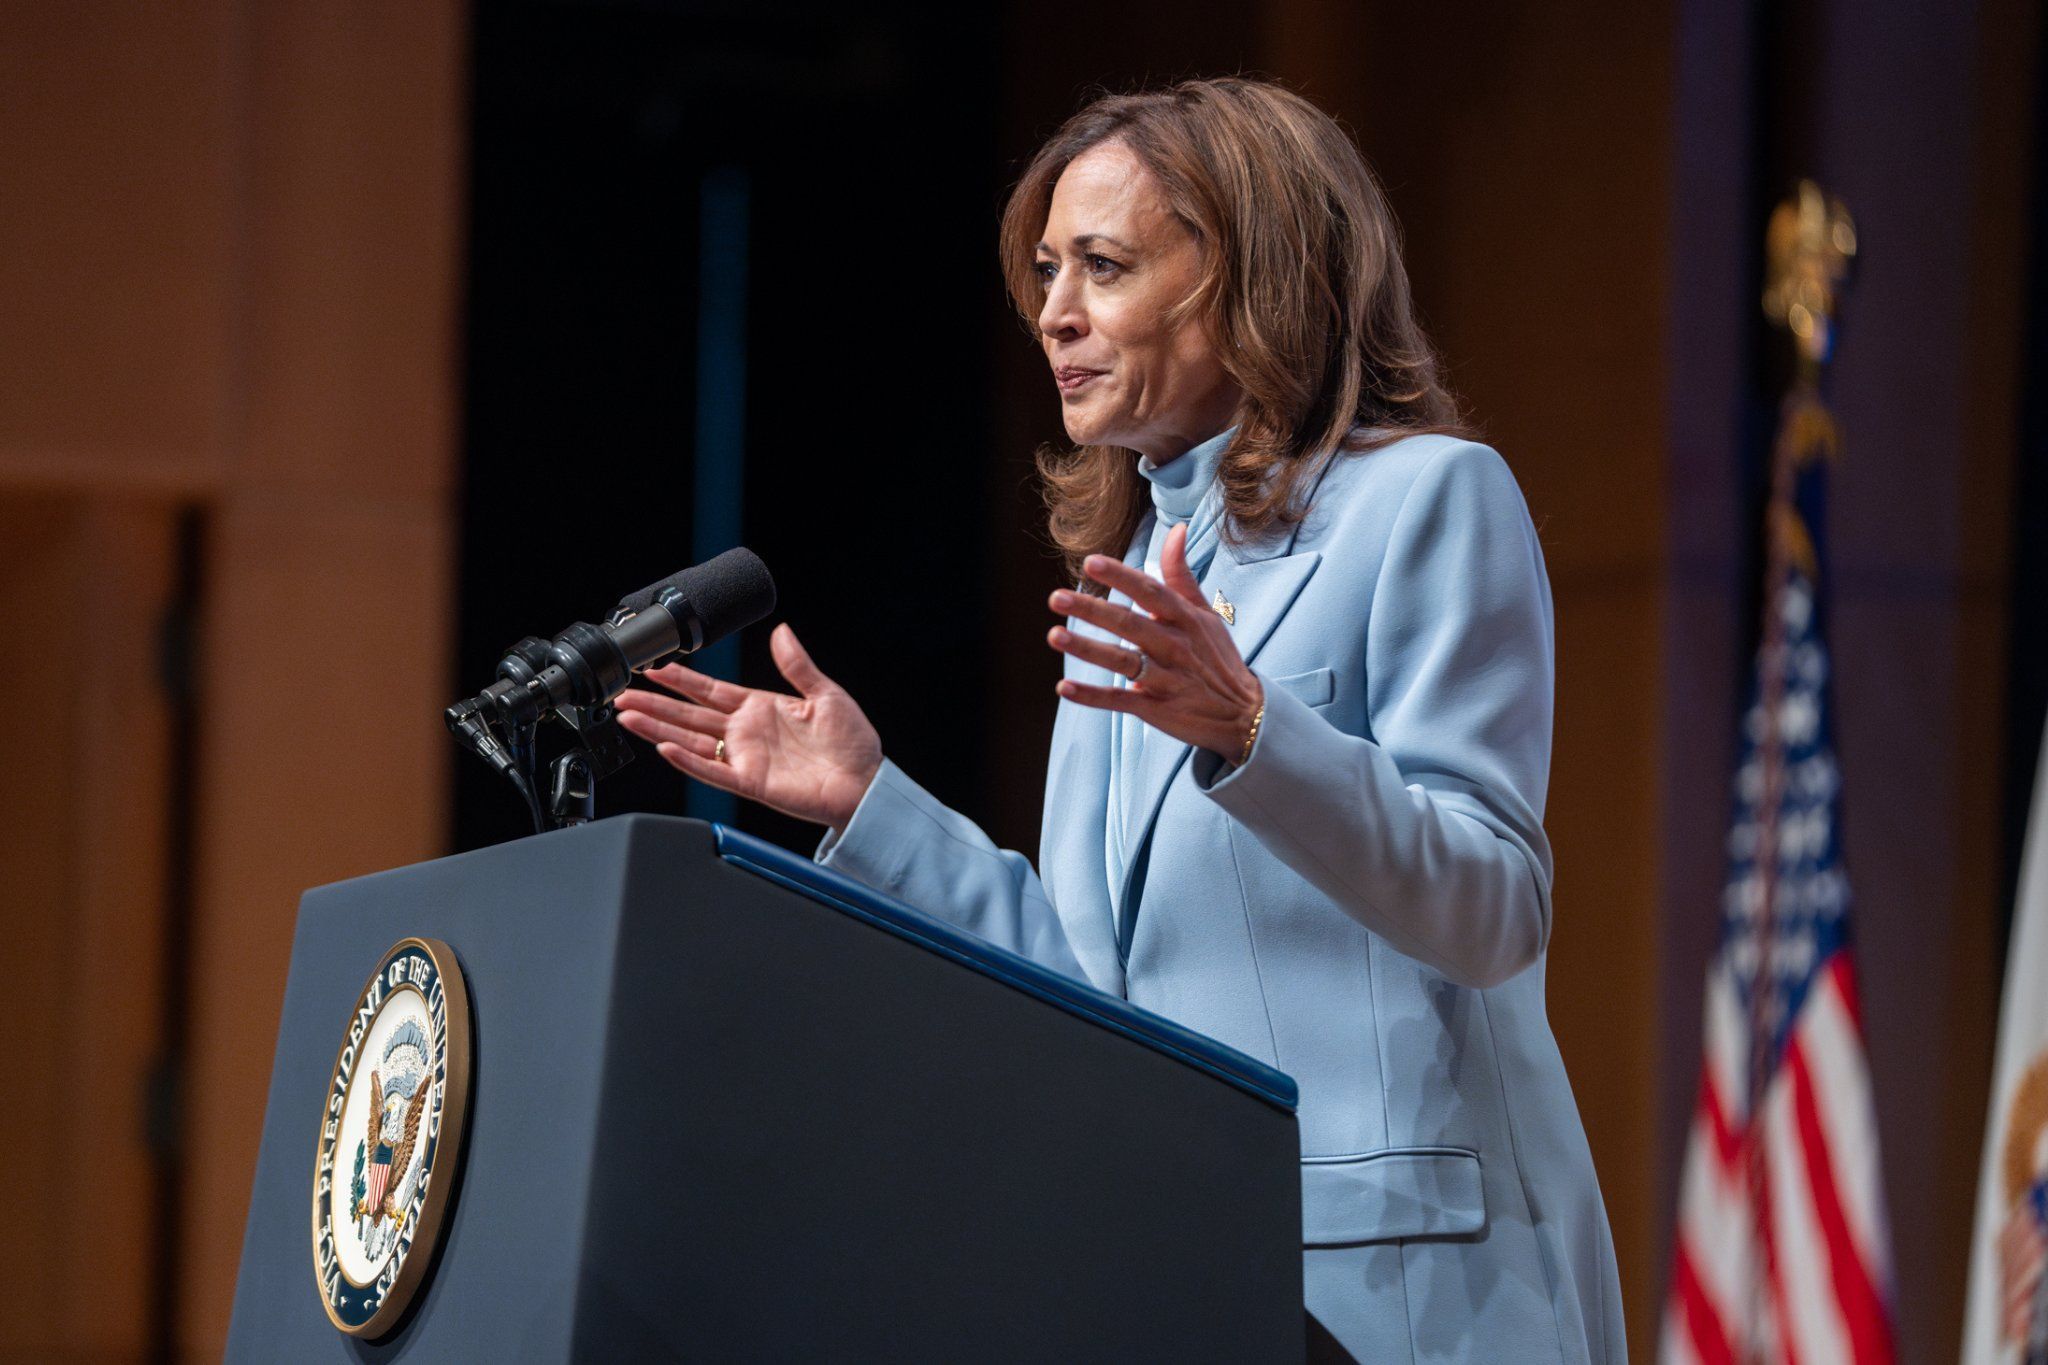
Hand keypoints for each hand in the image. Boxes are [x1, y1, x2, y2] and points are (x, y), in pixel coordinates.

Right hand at [613, 622, 883, 830]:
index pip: (710, 690)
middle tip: (623, 694)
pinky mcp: (751, 783)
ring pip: (690, 741)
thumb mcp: (826, 693)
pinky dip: (688, 761)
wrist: (866, 783)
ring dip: (658, 729)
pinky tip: (664, 746)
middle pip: (689, 715)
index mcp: (761, 708)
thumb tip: (782, 632)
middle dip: (655, 704)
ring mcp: (745, 758)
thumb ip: (798, 665)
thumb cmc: (852, 743)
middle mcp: (746, 733)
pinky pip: (712, 772)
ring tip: (628, 716)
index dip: (681, 680)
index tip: (655, 668)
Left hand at [1046, 523, 1264, 760]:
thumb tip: (1177, 529)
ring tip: (1054, 636)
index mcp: (1184, 619)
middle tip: (1056, 598)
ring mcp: (1165, 679)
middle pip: (1130, 624)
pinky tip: (1063, 688)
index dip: (1121, 577)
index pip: (1150, 591)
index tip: (1091, 563)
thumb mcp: (1204, 614)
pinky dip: (1092, 697)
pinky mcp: (1156, 709)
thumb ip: (1181, 575)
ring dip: (1087, 649)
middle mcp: (1175, 646)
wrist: (1243, 714)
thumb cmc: (1217, 657)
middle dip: (1092, 610)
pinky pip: (1120, 701)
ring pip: (1122, 661)